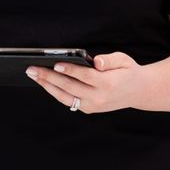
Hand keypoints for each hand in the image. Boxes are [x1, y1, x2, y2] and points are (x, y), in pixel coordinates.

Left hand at [25, 51, 145, 113]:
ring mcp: (92, 106)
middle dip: (49, 77)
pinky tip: (43, 81)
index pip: (85, 76)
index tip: (56, 64)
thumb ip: (109, 60)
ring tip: (32, 74)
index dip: (70, 70)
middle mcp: (99, 98)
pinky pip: (67, 100)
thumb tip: (95, 62)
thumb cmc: (127, 71)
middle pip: (70, 87)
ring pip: (65, 96)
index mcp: (109, 84)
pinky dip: (54, 91)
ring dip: (46, 85)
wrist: (138, 92)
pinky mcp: (88, 109)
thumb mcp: (123, 60)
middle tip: (32, 68)